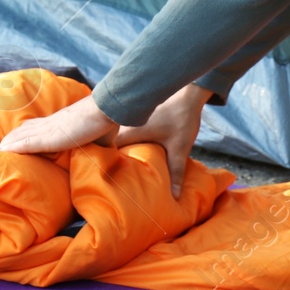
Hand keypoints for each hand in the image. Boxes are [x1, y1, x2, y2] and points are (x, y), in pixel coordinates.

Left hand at [0, 94, 119, 155]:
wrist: (104, 110)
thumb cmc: (104, 121)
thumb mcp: (97, 134)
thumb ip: (93, 141)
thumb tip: (104, 148)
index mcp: (59, 122)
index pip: (36, 126)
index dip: (23, 132)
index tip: (13, 138)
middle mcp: (49, 124)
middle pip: (22, 130)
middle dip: (9, 139)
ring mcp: (47, 130)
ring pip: (19, 137)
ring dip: (5, 144)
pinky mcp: (48, 138)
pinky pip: (25, 144)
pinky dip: (11, 148)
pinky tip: (0, 152)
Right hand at [112, 83, 212, 198]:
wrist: (190, 93)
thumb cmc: (182, 119)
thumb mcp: (180, 148)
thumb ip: (176, 172)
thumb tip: (175, 196)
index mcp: (131, 130)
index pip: (107, 146)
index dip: (101, 158)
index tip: (100, 172)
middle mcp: (127, 122)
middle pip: (111, 140)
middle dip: (110, 155)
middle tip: (110, 173)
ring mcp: (132, 116)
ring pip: (119, 133)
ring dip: (120, 146)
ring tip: (121, 164)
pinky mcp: (140, 113)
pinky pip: (127, 127)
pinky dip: (128, 138)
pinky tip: (135, 148)